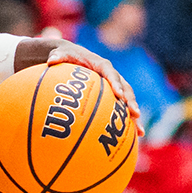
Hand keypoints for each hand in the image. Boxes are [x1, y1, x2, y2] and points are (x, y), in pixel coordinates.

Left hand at [25, 37, 143, 134]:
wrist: (73, 57)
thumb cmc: (67, 56)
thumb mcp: (61, 54)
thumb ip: (58, 56)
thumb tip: (51, 60)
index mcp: (101, 65)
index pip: (111, 73)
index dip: (116, 83)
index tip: (118, 94)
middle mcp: (112, 76)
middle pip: (125, 89)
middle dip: (131, 102)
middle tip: (135, 114)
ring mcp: (114, 87)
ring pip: (127, 102)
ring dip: (134, 116)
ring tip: (140, 132)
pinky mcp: (112, 96)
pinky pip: (121, 109)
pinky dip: (127, 122)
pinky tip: (133, 138)